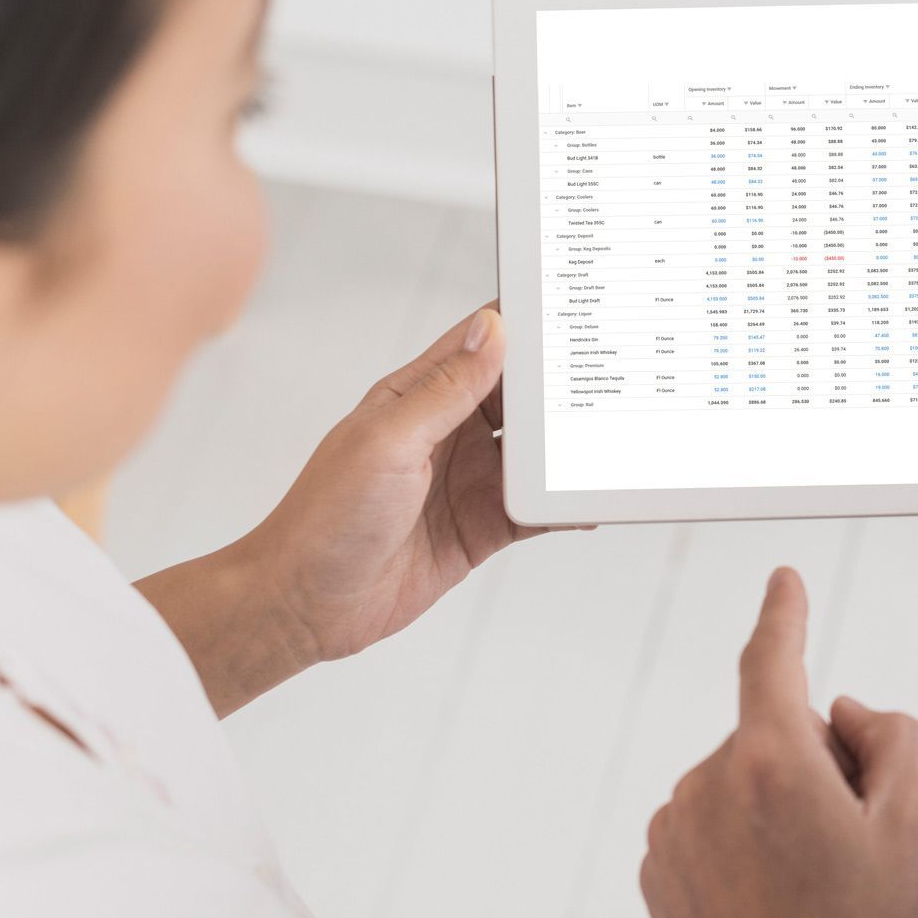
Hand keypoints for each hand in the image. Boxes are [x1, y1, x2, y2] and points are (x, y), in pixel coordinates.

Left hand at [248, 304, 585, 663]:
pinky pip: (534, 508)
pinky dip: (564, 503)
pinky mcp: (480, 526)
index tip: (574, 312)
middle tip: (615, 376)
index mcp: (418, 396)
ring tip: (614, 435)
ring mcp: (467, 480)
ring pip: (534, 452)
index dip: (525, 326)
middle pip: (519, 397)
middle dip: (561, 387)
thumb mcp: (388, 442)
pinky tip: (591, 499)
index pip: (482, 345)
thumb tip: (492, 331)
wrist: (303, 605)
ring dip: (568, 446)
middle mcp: (447, 432)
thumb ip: (446, 389)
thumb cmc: (325, 517)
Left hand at [641, 569, 917, 917]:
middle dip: (815, 764)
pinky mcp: (658, 862)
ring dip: (778, 807)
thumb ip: (893, 739)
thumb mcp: (912, 828)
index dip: (783, 613)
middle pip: (777, 732)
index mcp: (770, 760)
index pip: (772, 658)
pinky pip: (714, 820)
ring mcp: (676, 824)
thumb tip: (843, 710)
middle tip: (847, 843)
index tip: (783, 581)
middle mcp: (708, 781)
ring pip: (745, 778)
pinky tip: (771, 897)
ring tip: (808, 884)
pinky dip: (744, 842)